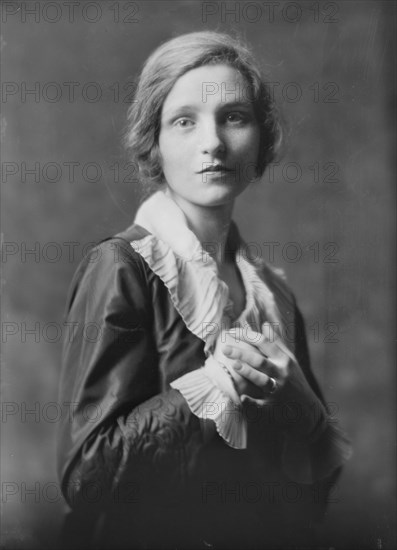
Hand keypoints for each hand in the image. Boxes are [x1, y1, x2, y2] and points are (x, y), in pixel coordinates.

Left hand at [222, 324, 328, 439]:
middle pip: (259, 360)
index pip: (263, 342)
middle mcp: (280, 373)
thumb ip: (276, 342)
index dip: (246, 335)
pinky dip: (251, 402)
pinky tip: (242, 398)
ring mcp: (277, 390)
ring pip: (261, 379)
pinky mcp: (273, 406)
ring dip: (248, 372)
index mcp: (283, 359)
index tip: (230, 331)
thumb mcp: (289, 359)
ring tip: (234, 365)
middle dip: (242, 353)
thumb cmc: (294, 379)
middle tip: (224, 348)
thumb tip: (264, 323)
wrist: (308, 409)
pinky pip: (260, 404)